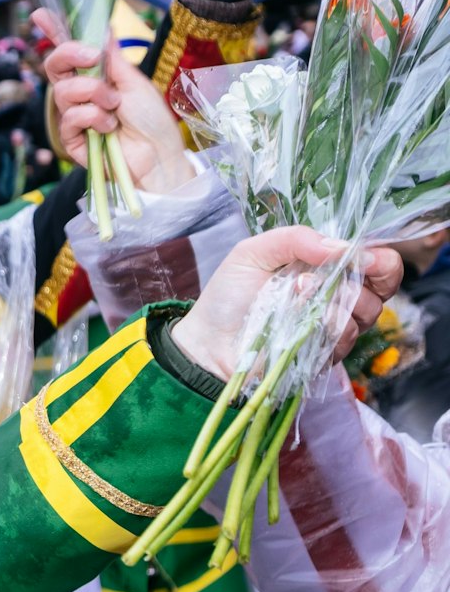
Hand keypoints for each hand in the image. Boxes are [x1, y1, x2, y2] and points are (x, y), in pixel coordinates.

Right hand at [37, 8, 193, 193]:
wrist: (158, 155)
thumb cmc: (152, 120)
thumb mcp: (134, 81)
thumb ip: (113, 58)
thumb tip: (103, 28)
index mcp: (96, 76)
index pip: (70, 52)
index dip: (53, 32)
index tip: (41, 14)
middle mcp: (81, 93)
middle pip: (54, 66)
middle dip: (69, 54)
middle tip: (92, 57)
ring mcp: (74, 115)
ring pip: (63, 90)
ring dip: (93, 93)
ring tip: (114, 106)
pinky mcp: (71, 138)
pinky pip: (70, 117)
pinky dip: (92, 117)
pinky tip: (109, 128)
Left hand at [173, 226, 403, 378]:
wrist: (208, 342)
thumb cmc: (229, 295)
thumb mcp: (253, 252)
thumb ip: (295, 239)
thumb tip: (341, 246)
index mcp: (325, 267)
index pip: (376, 261)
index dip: (380, 259)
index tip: (367, 258)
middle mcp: (337, 295)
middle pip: (382, 287)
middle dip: (363, 278)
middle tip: (326, 276)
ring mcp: (334, 325)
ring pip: (366, 311)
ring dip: (336, 300)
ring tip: (298, 295)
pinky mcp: (326, 352)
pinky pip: (345, 336)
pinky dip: (324, 325)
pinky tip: (298, 321)